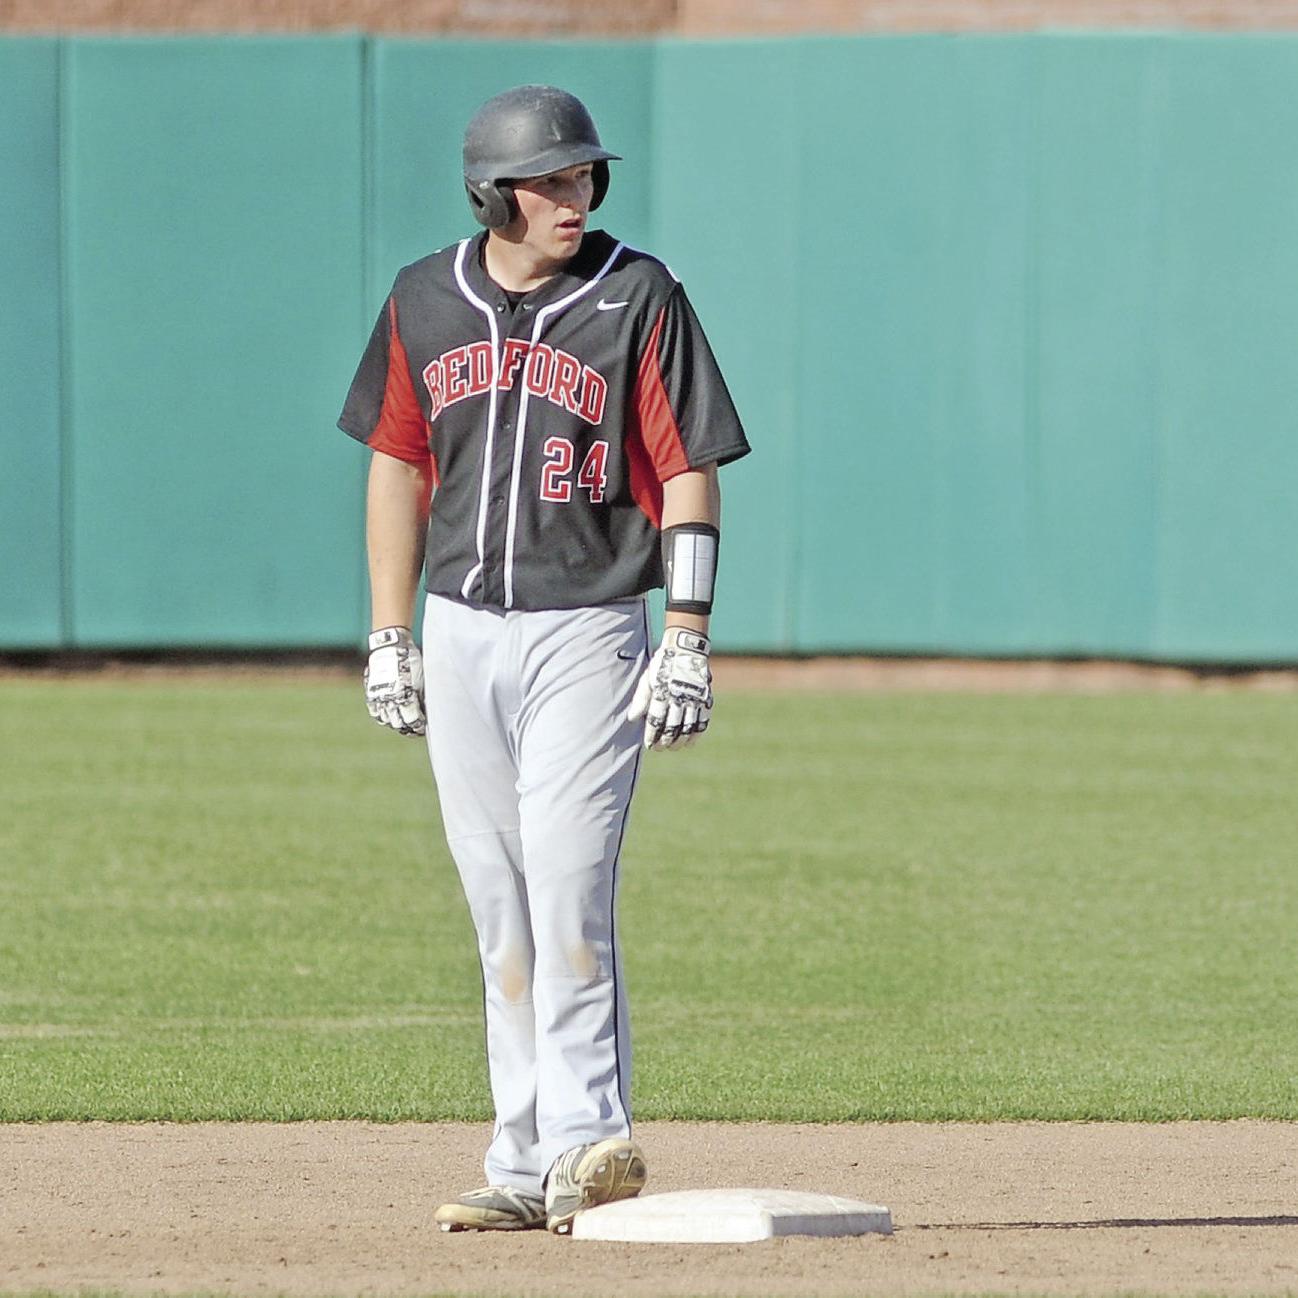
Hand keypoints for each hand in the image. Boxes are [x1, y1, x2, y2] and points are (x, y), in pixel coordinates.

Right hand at [364, 626, 425, 735]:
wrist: (390, 645)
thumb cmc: (411, 660)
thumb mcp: (422, 679)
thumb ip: (421, 697)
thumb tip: (426, 711)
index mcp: (404, 696)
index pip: (413, 721)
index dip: (420, 726)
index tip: (425, 727)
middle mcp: (389, 699)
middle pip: (399, 724)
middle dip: (410, 728)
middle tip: (417, 728)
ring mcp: (378, 697)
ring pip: (387, 720)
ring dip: (396, 723)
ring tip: (404, 724)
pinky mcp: (371, 693)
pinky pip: (375, 712)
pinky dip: (383, 716)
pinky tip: (391, 716)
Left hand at [627, 626, 711, 749]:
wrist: (686, 648)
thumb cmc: (662, 665)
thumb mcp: (647, 678)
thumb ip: (641, 698)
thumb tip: (632, 718)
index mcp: (662, 691)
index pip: (656, 719)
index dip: (652, 735)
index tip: (649, 744)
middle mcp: (679, 696)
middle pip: (672, 726)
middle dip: (665, 741)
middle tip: (660, 748)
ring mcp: (694, 698)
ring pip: (688, 726)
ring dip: (680, 740)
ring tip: (673, 747)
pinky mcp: (705, 698)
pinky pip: (702, 720)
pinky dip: (696, 734)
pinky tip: (690, 742)